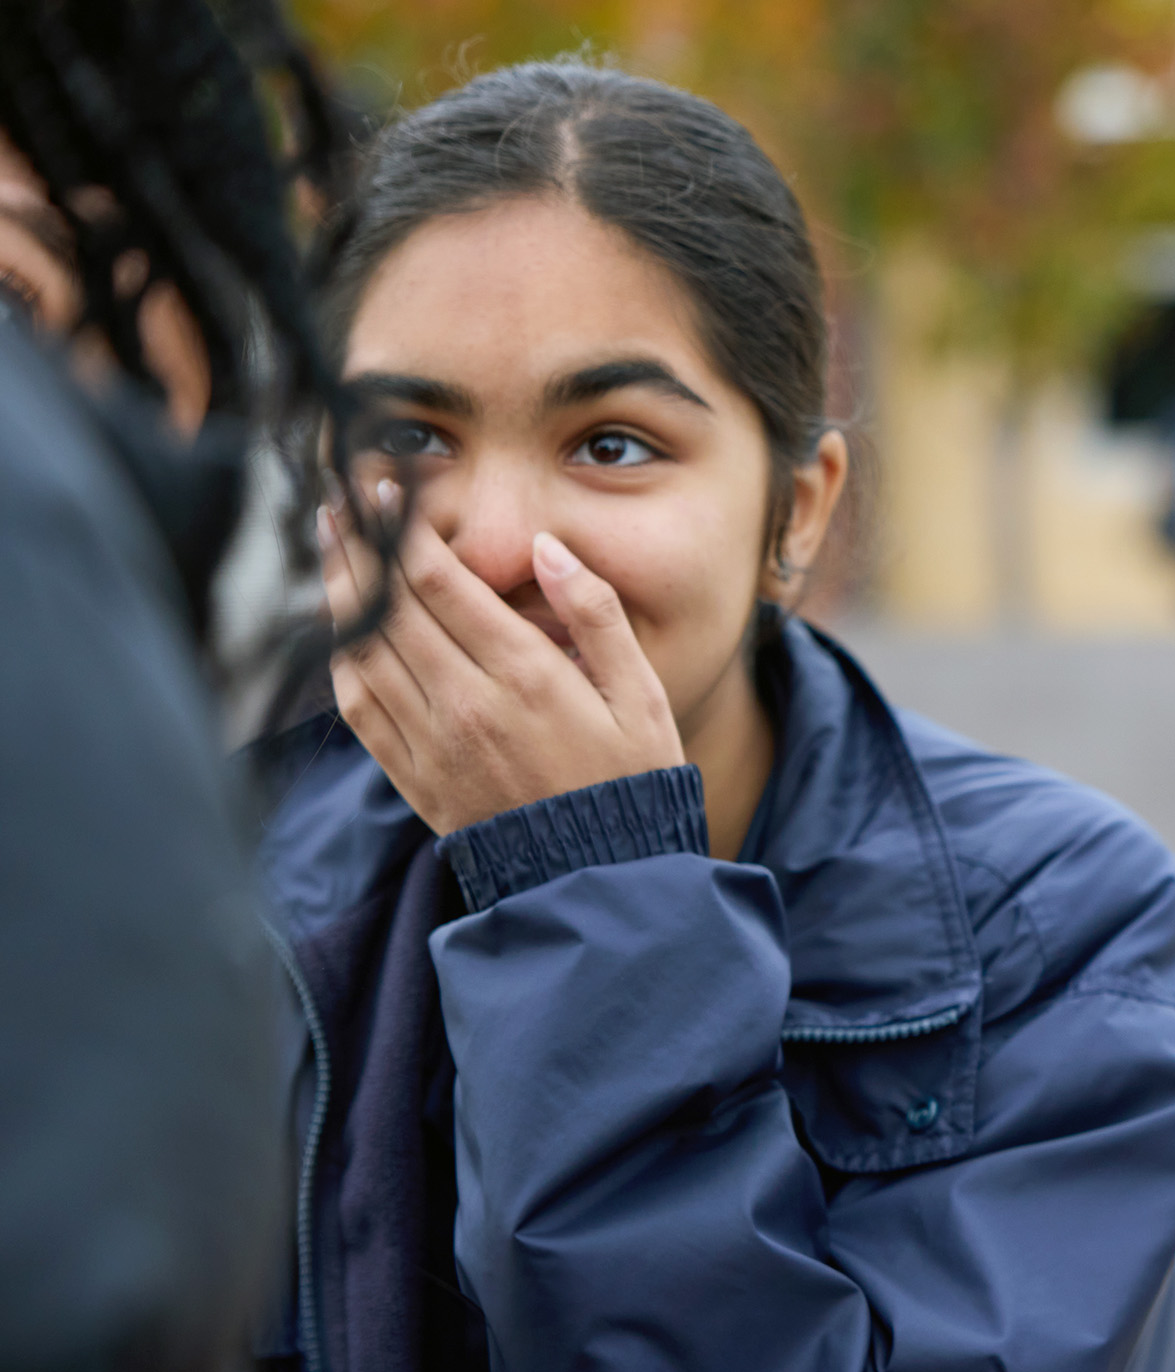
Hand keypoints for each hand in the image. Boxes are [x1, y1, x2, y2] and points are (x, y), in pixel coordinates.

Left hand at [323, 495, 685, 836]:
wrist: (599, 880)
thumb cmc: (631, 782)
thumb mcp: (644, 696)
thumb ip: (596, 615)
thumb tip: (547, 547)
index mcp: (523, 676)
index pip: (437, 580)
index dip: (403, 528)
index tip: (387, 488)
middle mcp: (464, 704)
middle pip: (386, 606)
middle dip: (358, 545)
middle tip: (338, 499)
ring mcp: (431, 742)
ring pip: (362, 650)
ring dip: (337, 592)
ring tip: (330, 549)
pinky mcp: (414, 776)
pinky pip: (358, 706)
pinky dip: (341, 660)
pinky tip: (340, 630)